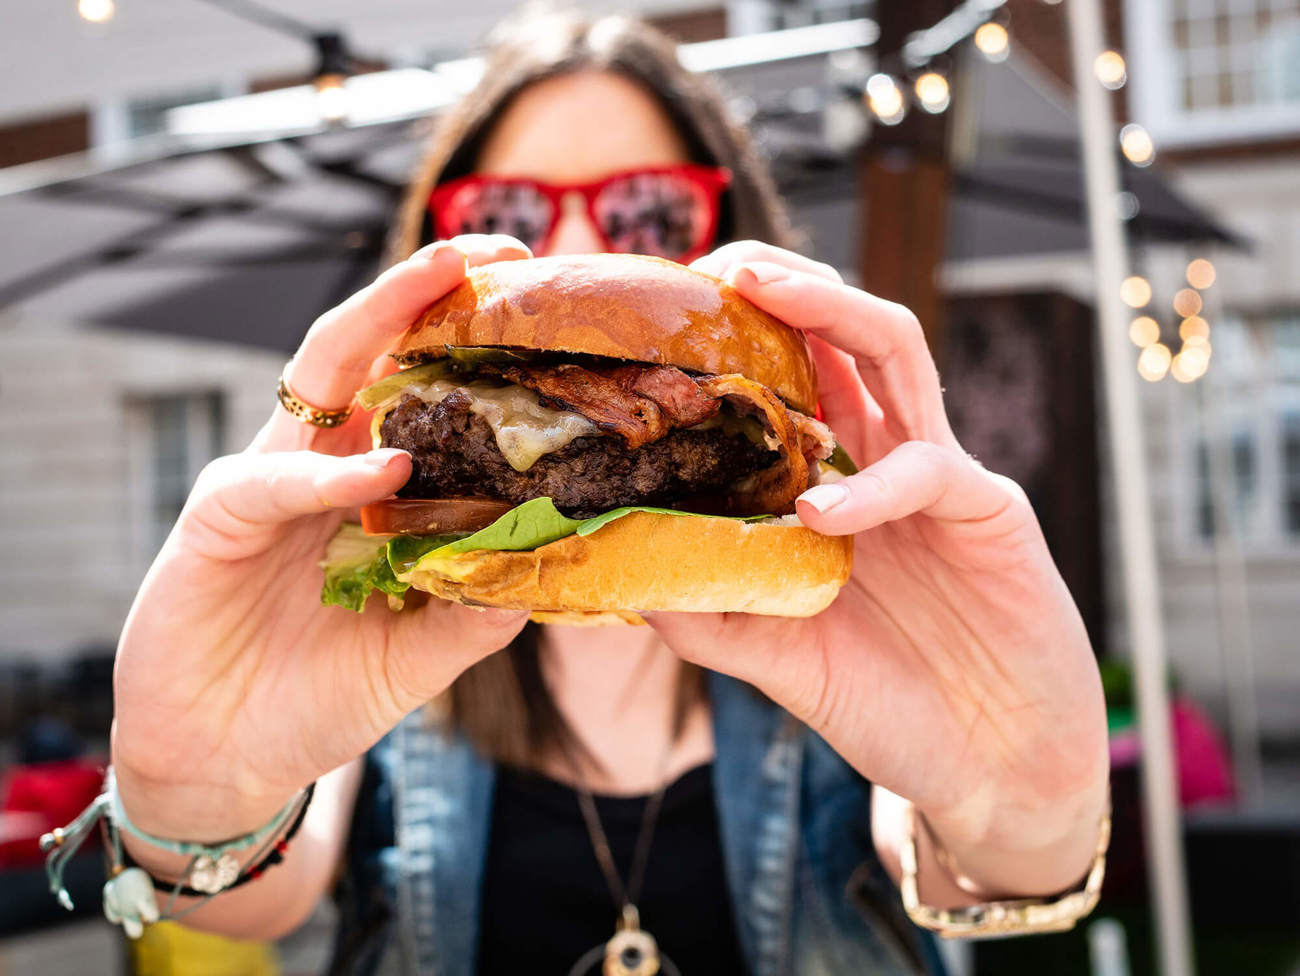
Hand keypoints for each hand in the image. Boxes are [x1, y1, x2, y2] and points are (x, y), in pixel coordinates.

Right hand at [112, 236, 533, 839]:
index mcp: (370, 485)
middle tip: (494, 247)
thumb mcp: (419, 653)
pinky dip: (328, 475)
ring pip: (317, 378)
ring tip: (445, 278)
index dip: (469, 342)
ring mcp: (266, 484)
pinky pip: (270, 481)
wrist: (229, 760)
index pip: (419, 389)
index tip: (537, 299)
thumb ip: (476, 608)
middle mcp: (321, 466)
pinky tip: (382, 471)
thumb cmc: (320, 694)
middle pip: (370, 351)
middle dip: (424, 290)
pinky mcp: (215, 522)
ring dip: (378, 322)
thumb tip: (558, 564)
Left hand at [646, 242, 1108, 894]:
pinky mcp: (991, 513)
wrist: (987, 770)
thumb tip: (620, 573)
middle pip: (844, 335)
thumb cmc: (888, 701)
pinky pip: (929, 472)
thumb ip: (711, 611)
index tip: (669, 314)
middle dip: (786, 284)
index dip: (739, 337)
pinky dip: (869, 485)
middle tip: (717, 262)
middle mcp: (887, 461)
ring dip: (832, 308)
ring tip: (762, 289)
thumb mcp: (777, 654)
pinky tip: (818, 509)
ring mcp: (942, 477)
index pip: (793, 380)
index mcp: (839, 482)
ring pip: (896, 354)